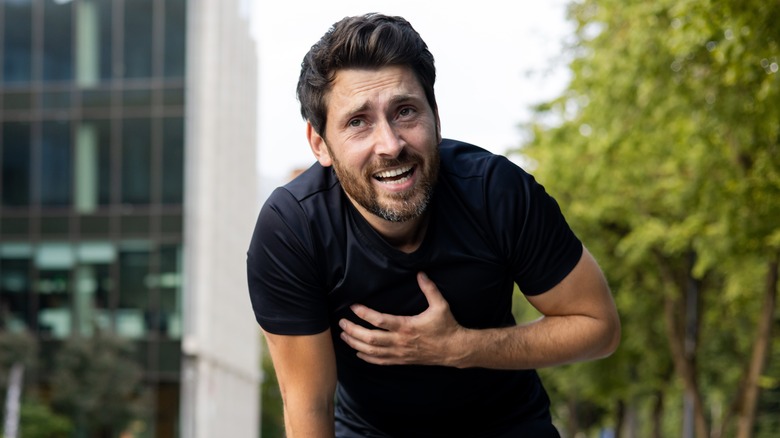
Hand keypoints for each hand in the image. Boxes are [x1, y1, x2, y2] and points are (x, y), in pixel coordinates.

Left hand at [338, 272, 464, 365]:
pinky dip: (367, 358)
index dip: (364, 314)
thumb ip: (429, 289)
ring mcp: (400, 353)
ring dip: (355, 344)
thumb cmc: (447, 326)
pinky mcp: (402, 360)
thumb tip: (420, 273)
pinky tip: (358, 353)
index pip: (380, 321)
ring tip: (343, 336)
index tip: (353, 307)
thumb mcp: (440, 305)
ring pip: (372, 352)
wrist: (454, 350)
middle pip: (370, 339)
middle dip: (353, 331)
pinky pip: (381, 362)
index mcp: (407, 327)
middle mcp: (400, 341)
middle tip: (341, 323)